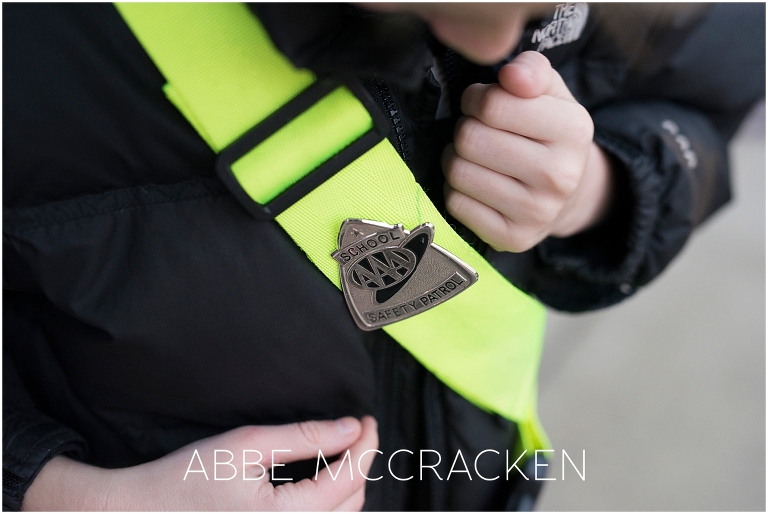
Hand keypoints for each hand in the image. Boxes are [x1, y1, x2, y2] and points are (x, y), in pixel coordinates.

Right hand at [22, 416, 377, 510]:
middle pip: (352, 503)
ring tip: (339, 454)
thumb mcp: (246, 445)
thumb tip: (350, 427)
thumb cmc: (183, 480)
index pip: (350, 478)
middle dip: (360, 463)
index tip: (367, 419)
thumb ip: (305, 437)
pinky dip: (328, 506)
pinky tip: (318, 484)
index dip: (366, 443)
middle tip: (354, 432)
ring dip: (348, 486)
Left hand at [443, 51, 613, 251]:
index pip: (493, 105)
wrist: (568, 194)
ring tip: (474, 157)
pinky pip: (456, 204)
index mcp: (573, 129)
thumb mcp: (549, 93)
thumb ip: (531, 70)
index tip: (483, 104)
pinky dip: (457, 190)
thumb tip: (511, 75)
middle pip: (469, 139)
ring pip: (459, 172)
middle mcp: (559, 175)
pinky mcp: (513, 238)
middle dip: (466, 129)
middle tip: (478, 133)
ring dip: (456, 159)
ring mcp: (537, 212)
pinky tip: (476, 185)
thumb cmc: (547, 133)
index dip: (477, 98)